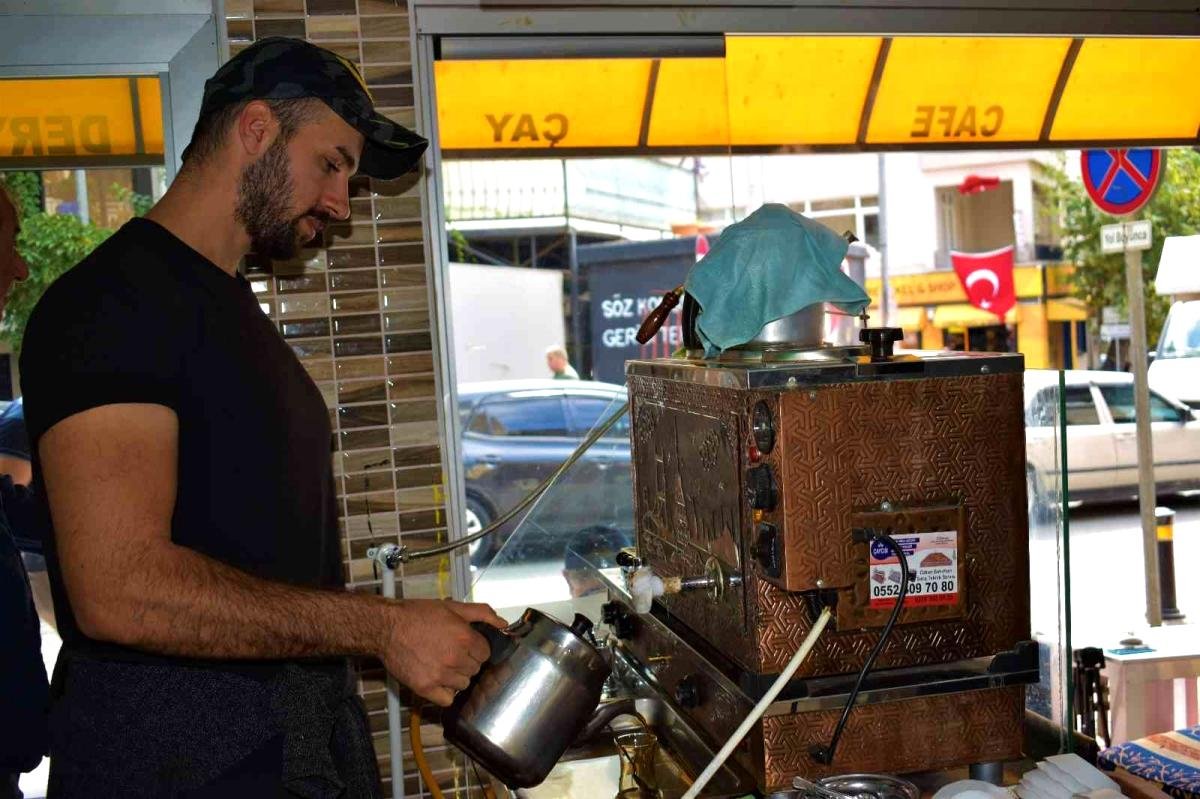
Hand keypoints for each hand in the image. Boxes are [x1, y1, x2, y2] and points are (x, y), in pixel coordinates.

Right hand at [380, 598, 506, 706]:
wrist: (386, 627)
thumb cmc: (418, 615)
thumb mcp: (452, 607)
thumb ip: (482, 613)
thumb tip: (504, 624)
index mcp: (465, 638)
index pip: (485, 653)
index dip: (476, 648)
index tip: (466, 645)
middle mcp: (455, 658)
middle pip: (475, 669)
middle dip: (466, 661)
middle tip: (451, 652)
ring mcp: (440, 675)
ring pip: (463, 684)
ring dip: (456, 677)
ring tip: (441, 664)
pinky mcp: (425, 688)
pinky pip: (447, 700)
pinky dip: (445, 693)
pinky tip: (437, 680)